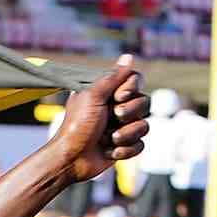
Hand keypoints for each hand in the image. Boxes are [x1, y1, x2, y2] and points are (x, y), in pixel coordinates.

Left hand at [49, 57, 150, 183]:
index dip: (131, 89)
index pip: (136, 80)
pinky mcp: (125, 145)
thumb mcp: (92, 96)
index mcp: (109, 93)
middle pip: (145, 102)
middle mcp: (118, 107)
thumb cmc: (77, 126)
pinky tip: (108, 152)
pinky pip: (140, 145)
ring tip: (106, 139)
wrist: (70, 159)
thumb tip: (128, 56)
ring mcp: (122, 127)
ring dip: (125, 135)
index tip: (118, 96)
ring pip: (144, 126)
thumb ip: (112, 77)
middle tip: (112, 117)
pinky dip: (125, 150)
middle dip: (129, 113)